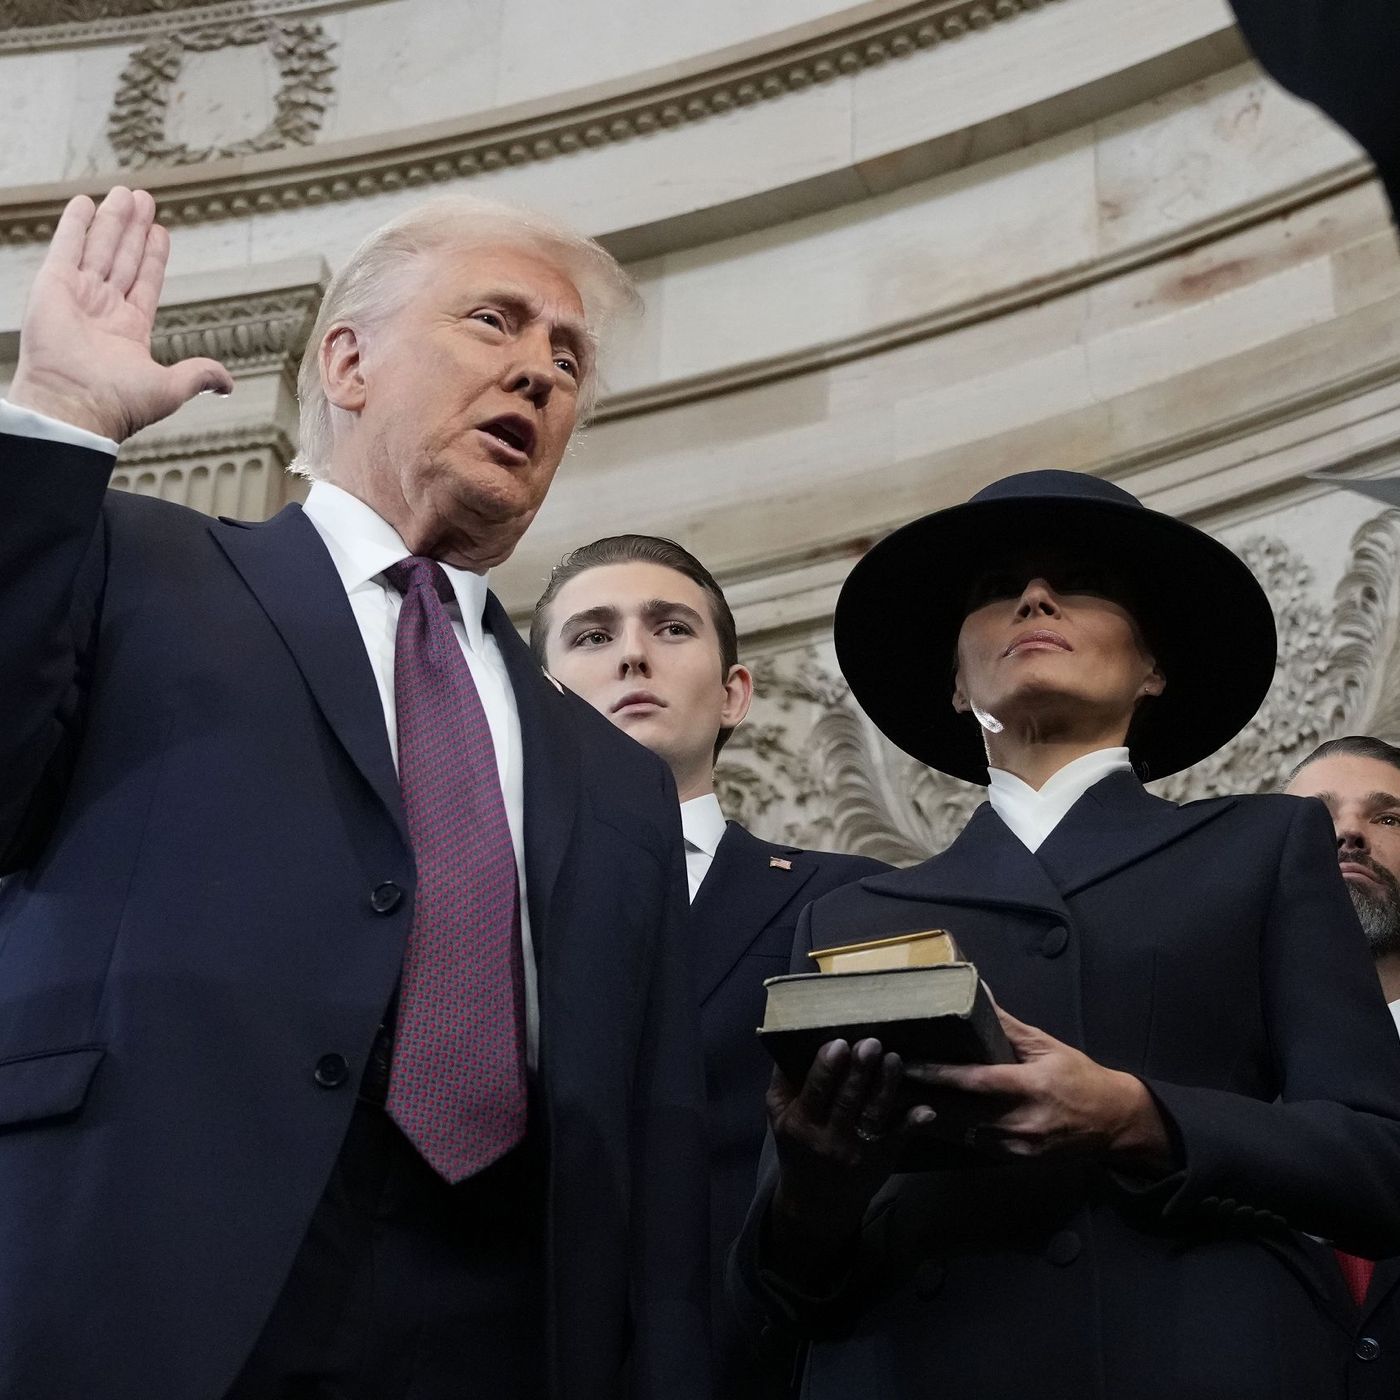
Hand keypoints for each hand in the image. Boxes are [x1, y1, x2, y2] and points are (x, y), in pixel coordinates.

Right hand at [9, 187, 232, 441]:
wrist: (75, 405)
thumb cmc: (119, 403)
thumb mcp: (171, 387)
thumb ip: (199, 374)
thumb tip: (227, 384)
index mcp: (129, 330)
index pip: (145, 282)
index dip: (153, 256)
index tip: (161, 231)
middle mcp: (103, 310)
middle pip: (123, 258)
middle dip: (134, 228)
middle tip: (144, 198)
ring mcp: (77, 295)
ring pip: (101, 247)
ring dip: (113, 219)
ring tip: (127, 193)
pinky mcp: (53, 285)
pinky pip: (66, 246)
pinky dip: (76, 224)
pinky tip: (86, 202)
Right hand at [767, 1039, 903, 1262]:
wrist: (816, 1201)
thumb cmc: (797, 1144)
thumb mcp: (777, 1114)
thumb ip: (783, 1079)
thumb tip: (792, 1036)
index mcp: (801, 1123)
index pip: (814, 1092)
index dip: (827, 1068)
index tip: (839, 1043)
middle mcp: (830, 1139)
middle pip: (847, 1100)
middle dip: (860, 1071)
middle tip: (871, 1043)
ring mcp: (860, 1150)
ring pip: (875, 1114)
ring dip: (886, 1086)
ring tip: (893, 1059)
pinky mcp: (883, 1157)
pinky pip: (899, 1138)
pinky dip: (913, 1123)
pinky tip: (926, 1109)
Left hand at [905, 1008, 1174, 1173]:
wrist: (1115, 1123)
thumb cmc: (1079, 1076)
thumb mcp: (1047, 1045)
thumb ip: (1008, 1025)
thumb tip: (978, 993)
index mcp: (1031, 1087)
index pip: (975, 1081)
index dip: (938, 1074)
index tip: (907, 1063)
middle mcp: (1022, 1121)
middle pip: (960, 1112)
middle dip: (923, 1098)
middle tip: (888, 1083)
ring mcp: (1018, 1146)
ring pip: (963, 1133)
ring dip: (932, 1117)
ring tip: (897, 1100)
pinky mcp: (1016, 1160)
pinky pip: (976, 1144)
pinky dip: (952, 1131)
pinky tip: (928, 1119)